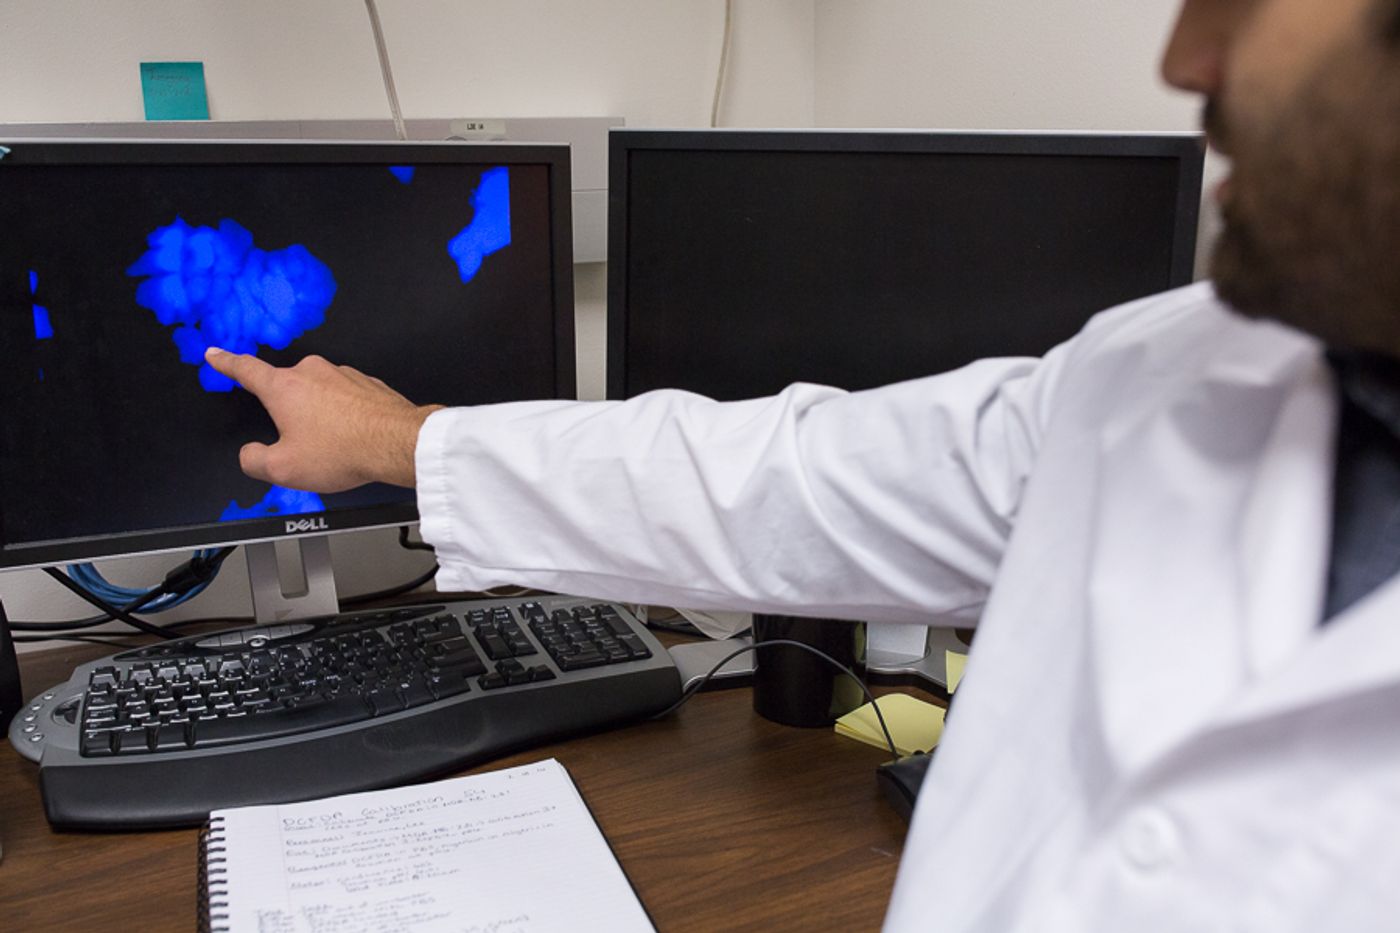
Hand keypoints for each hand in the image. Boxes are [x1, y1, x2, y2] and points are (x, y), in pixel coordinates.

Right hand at [204, 347, 443, 492]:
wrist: (397, 443)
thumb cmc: (344, 450)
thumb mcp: (284, 468)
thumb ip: (254, 460)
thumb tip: (249, 454)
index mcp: (284, 387)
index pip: (245, 368)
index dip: (226, 362)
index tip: (216, 354)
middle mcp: (312, 373)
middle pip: (287, 390)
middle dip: (290, 415)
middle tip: (303, 443)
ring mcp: (342, 374)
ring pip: (319, 396)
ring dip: (321, 417)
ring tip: (334, 446)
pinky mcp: (366, 383)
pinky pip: (346, 400)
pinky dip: (345, 417)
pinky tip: (353, 437)